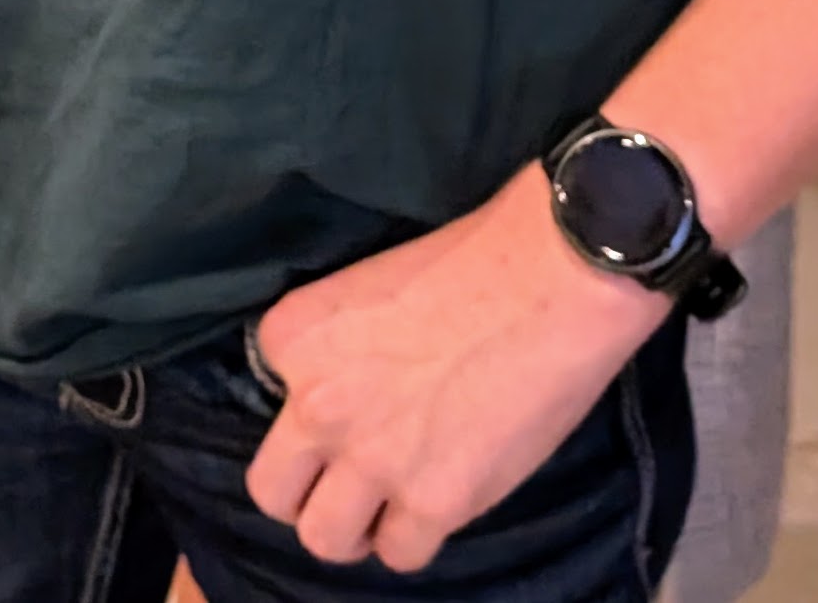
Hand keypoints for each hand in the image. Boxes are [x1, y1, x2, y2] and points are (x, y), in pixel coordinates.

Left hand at [247, 168, 661, 572]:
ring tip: (385, 508)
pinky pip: (400, 554)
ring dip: (353, 529)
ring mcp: (371, 458)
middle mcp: (316, 403)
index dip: (310, 412)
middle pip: (273, 492)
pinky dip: (415, 538)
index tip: (351, 405)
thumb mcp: (364, 291)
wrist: (549, 277)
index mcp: (293, 337)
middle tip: (344, 483)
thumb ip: (335, 351)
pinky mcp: (434, 501)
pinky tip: (437, 504)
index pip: (268, 403)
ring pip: (325, 539)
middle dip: (305, 494)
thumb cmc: (467, 262)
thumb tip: (340, 392)